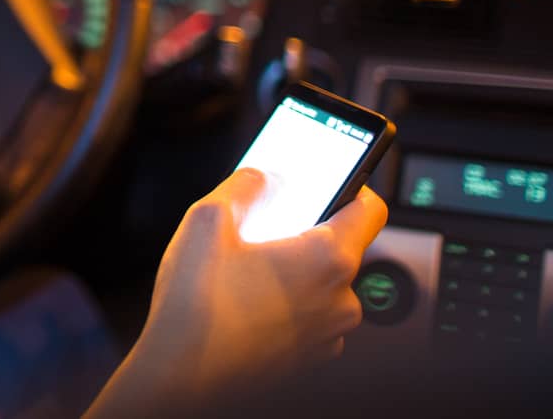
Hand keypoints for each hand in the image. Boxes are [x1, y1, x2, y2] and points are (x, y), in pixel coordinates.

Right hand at [90, 169, 387, 414]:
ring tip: (246, 268)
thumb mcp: (208, 219)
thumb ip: (244, 185)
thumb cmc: (197, 306)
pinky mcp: (310, 357)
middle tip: (264, 227)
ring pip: (324, 284)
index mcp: (328, 259)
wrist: (183, 376)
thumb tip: (263, 176)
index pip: (370, 208)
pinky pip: (311, 316)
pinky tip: (247, 299)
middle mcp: (340, 299)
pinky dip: (288, 303)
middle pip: (342, 247)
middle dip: (306, 231)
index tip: (331, 178)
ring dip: (295, 270)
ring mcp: (328, 333)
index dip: (352, 184)